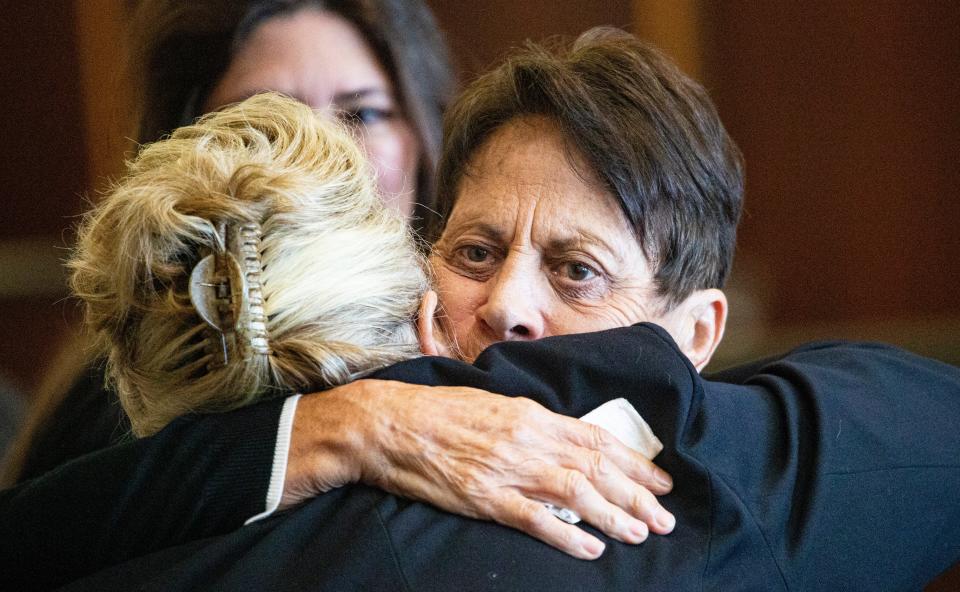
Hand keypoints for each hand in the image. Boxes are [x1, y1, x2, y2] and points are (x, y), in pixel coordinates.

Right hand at [284, 380, 674, 559]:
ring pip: (576, 494)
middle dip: (637, 495)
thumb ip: (533, 424)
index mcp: (532, 415)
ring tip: (641, 534)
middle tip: (665, 517)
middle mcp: (528, 440)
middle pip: (596, 469)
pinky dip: (568, 537)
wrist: (391, 424)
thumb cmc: (440, 413)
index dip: (634, 463)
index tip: (661, 480)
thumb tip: (567, 441)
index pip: (597, 440)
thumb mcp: (494, 405)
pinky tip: (591, 550)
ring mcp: (508, 470)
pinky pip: (536, 520)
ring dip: (614, 516)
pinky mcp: (486, 497)